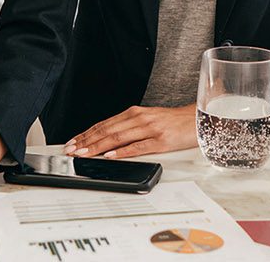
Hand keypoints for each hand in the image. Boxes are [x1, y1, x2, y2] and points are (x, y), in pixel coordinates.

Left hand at [64, 105, 196, 158]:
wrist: (198, 119)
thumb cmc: (173, 122)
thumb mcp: (148, 120)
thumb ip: (129, 128)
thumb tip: (107, 141)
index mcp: (134, 113)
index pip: (104, 124)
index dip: (86, 134)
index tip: (72, 142)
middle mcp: (139, 118)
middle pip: (107, 130)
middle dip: (86, 141)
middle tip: (71, 150)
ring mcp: (150, 129)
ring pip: (117, 138)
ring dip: (97, 146)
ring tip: (83, 153)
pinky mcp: (160, 140)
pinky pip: (138, 146)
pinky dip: (122, 152)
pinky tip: (111, 156)